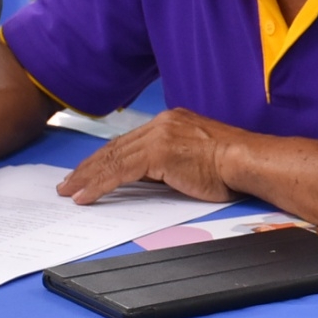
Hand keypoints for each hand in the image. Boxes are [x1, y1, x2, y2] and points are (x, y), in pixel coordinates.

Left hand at [57, 107, 245, 204]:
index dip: (105, 158)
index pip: (129, 141)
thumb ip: (170, 163)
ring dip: (87, 177)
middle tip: (69, 182)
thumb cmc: (233, 165)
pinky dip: (99, 185)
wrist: (248, 161)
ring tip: (70, 191)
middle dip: (89, 167)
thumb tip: (151, 180)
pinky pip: (119, 172)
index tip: (89, 171)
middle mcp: (162, 124)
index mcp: (172, 122)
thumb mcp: (196, 158)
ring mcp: (159, 136)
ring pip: (112, 158)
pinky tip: (86, 195)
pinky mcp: (158, 153)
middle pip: (115, 147)